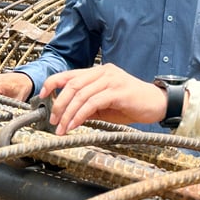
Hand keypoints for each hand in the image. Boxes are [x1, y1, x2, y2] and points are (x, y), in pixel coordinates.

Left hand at [40, 64, 167, 133]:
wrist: (157, 104)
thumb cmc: (132, 104)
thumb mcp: (105, 105)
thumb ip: (88, 106)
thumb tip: (68, 115)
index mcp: (99, 72)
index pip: (70, 74)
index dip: (53, 83)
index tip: (42, 96)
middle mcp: (104, 72)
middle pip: (72, 85)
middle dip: (58, 104)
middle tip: (53, 120)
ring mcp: (111, 80)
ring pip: (81, 94)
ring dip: (68, 113)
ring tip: (62, 128)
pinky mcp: (118, 92)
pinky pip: (93, 103)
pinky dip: (80, 115)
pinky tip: (75, 125)